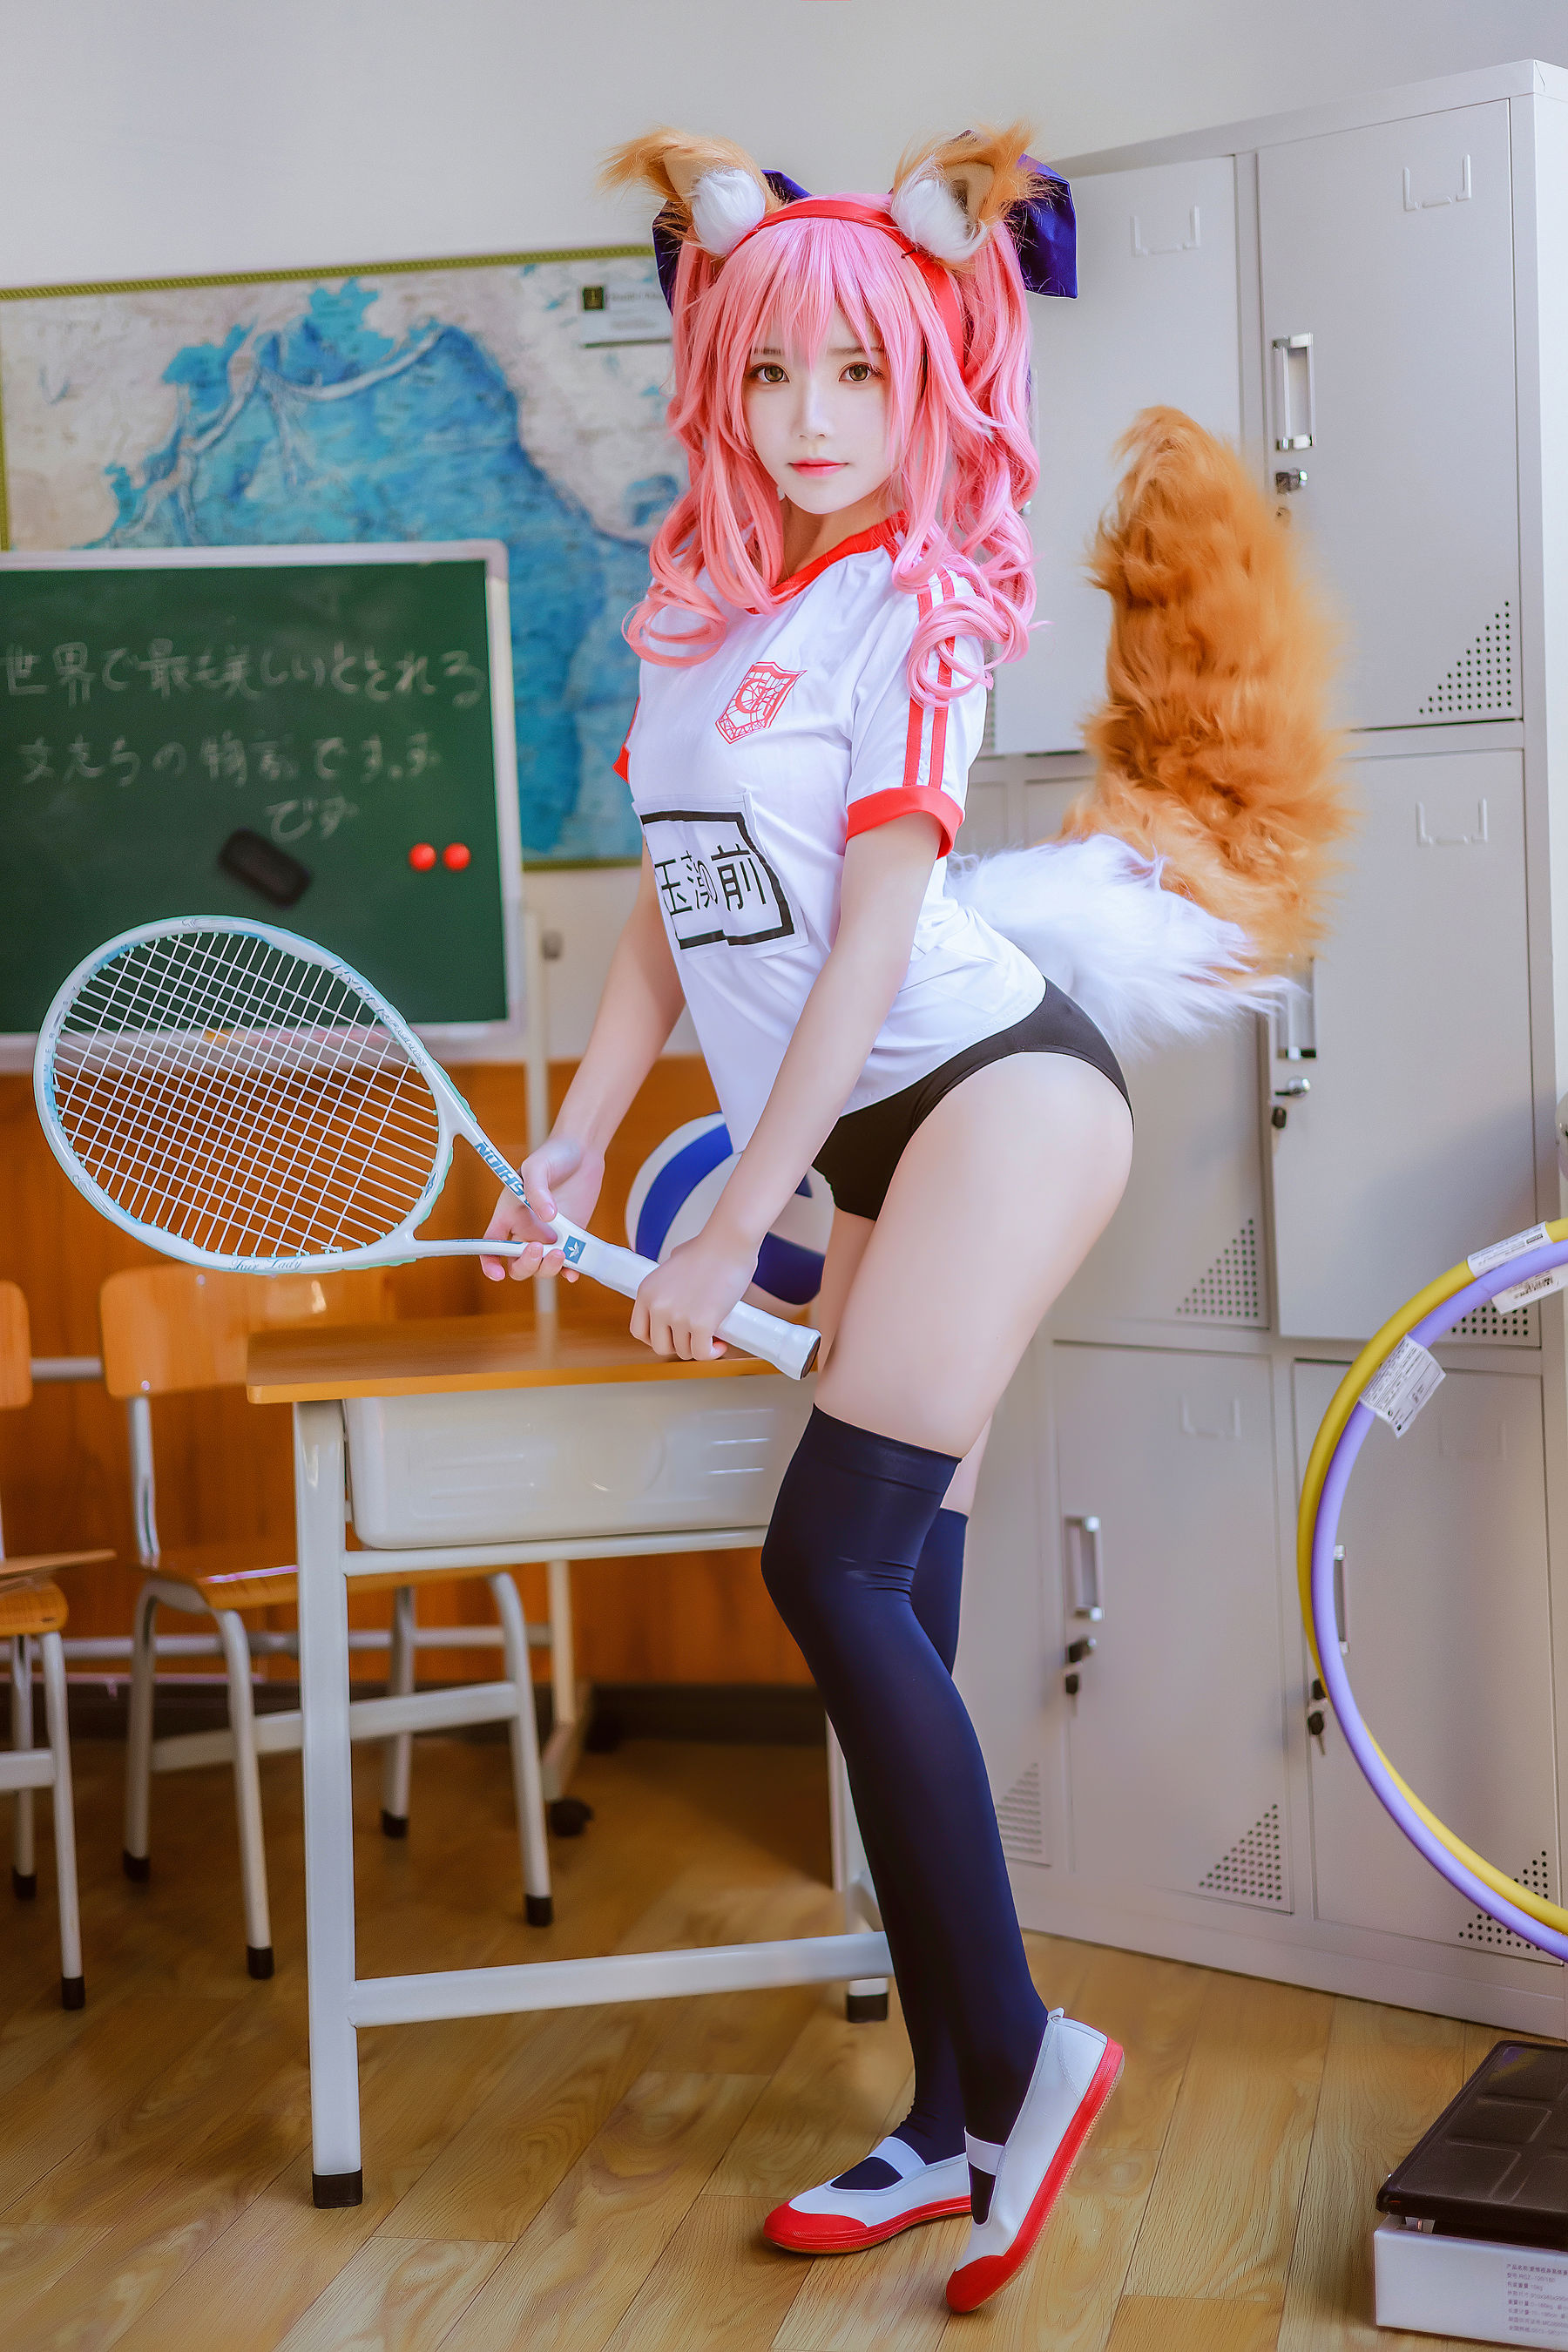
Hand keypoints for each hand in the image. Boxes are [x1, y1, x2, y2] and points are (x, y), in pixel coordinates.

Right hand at [480, 1134, 604, 1281]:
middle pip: (516, 1264)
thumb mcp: (537, 1167)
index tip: (497, 1273)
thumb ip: (536, 1190)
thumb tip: (548, 1217)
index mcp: (508, 1215)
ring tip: (561, 1252)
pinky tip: (573, 1270)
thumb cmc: (552, 1156)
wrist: (582, 1152)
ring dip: (547, 1269)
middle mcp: (526, 1231)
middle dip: (525, 1264)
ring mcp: (550, 1237)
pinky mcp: (571, 1239)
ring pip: (541, 1268)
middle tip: (539, 1248)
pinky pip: (567, 1264)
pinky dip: (569, 1271)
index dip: (489, 1263)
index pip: (490, 1245)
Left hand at [630, 1226, 758, 1359]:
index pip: (639, 1331)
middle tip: (694, 1337)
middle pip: (660, 1347)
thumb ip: (668, 1283)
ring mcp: (678, 1317)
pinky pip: (701, 1353)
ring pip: (683, 1351)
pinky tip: (720, 1345)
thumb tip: (675, 1292)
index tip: (671, 1337)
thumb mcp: (673, 1263)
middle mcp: (657, 1306)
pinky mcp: (701, 1324)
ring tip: (711, 1336)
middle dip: (678, 1346)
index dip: (655, 1338)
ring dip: (698, 1347)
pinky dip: (711, 1353)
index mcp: (646, 1292)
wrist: (729, 1242)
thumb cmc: (708, 1248)